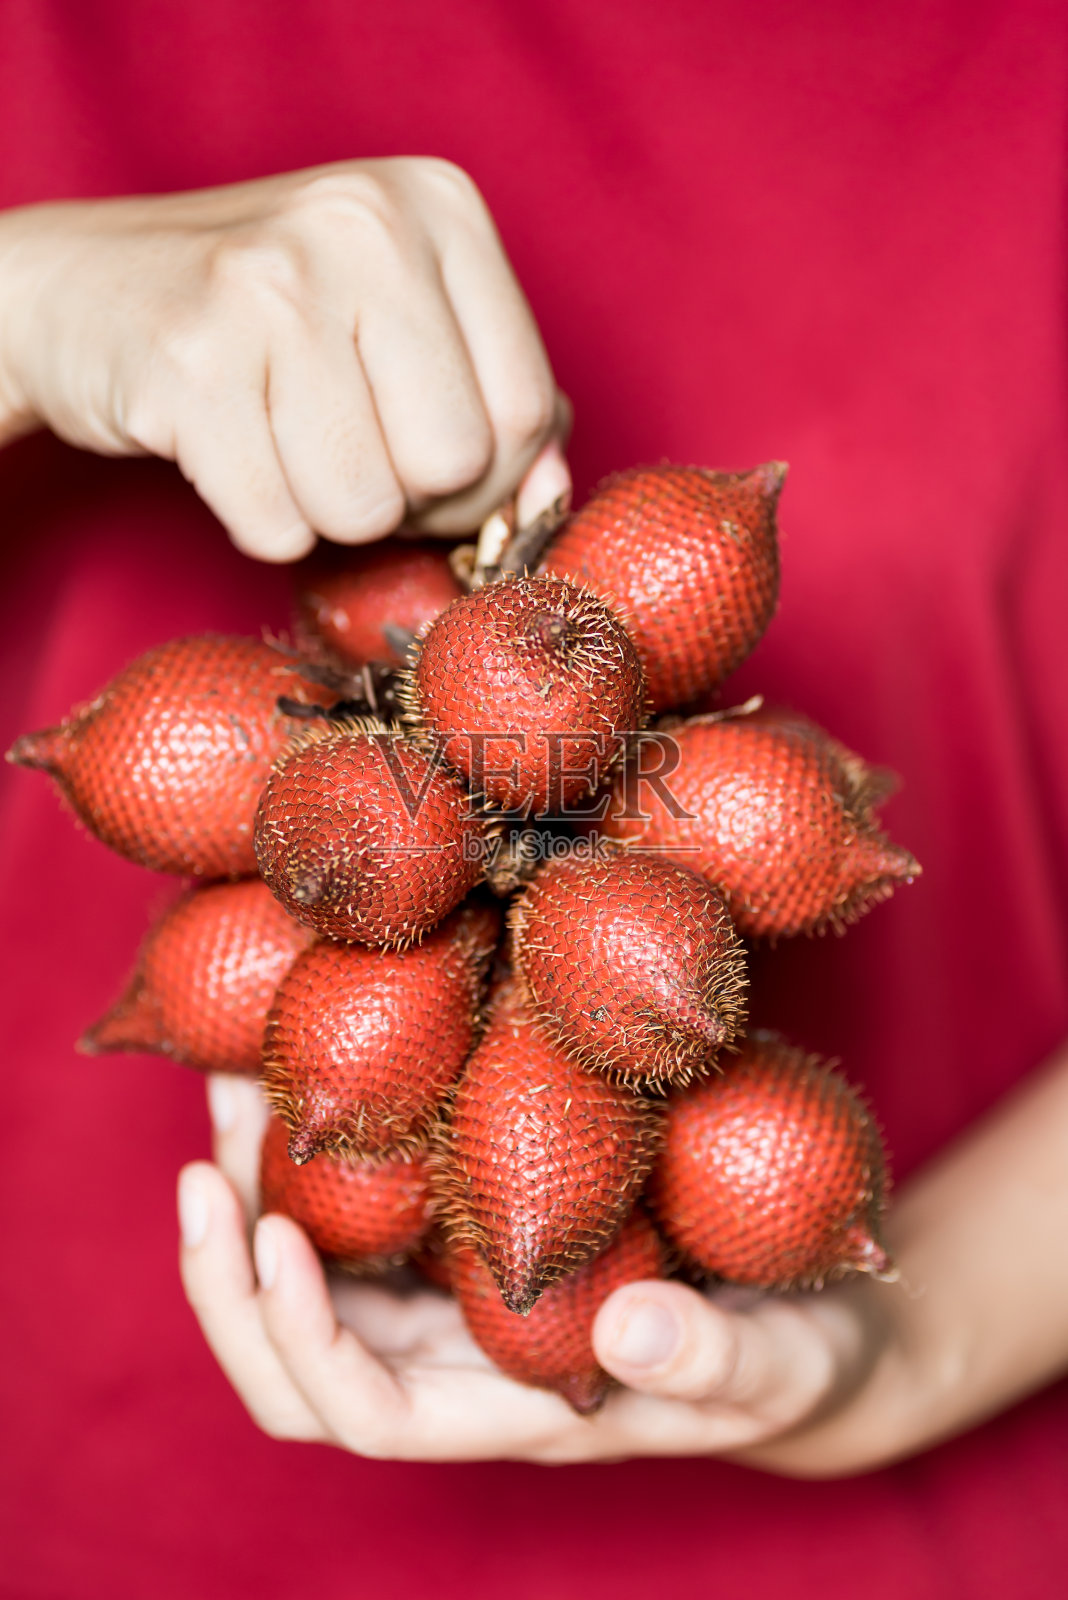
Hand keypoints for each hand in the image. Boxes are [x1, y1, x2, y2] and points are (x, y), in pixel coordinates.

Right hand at [0, 161, 569, 558]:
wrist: (86, 290)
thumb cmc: (269, 319)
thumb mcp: (397, 315)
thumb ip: (491, 395)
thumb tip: (551, 494)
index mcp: (436, 205)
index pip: (529, 410)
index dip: (490, 481)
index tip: (433, 472)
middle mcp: (361, 226)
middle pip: (456, 465)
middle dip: (408, 500)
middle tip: (349, 453)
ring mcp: (270, 289)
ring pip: (366, 508)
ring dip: (327, 511)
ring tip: (283, 442)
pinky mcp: (190, 364)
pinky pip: (278, 525)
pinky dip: (260, 521)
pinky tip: (232, 454)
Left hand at [178, 1073, 911, 1468]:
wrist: (814, 1324)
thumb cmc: (803, 1358)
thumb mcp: (782, 1362)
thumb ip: (716, 1358)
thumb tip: (627, 1329)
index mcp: (509, 1406)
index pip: (366, 1410)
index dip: (299, 1338)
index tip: (274, 1234)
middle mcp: (461, 1361)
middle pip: (299, 1351)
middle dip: (230, 1269)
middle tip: (204, 1158)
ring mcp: (460, 1297)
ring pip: (319, 1266)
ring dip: (257, 1187)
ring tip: (230, 1076)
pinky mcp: (480, 1229)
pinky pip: (374, 1199)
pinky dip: (325, 1139)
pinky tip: (318, 1054)